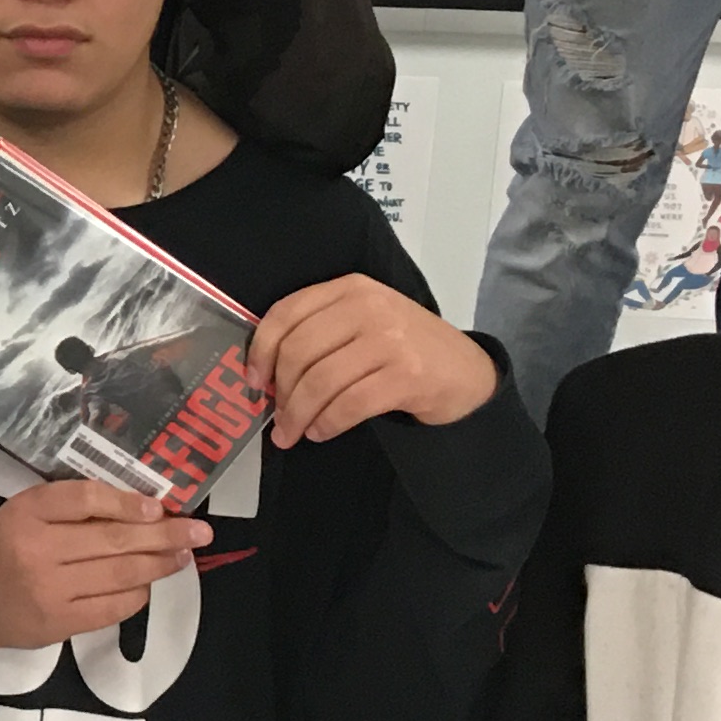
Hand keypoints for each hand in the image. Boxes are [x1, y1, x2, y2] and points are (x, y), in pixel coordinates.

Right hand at [0, 479, 208, 656]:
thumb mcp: (23, 513)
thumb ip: (70, 509)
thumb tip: (138, 508)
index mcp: (26, 513)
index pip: (84, 500)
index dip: (126, 501)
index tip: (159, 504)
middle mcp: (37, 549)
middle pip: (113, 540)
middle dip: (164, 535)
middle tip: (198, 532)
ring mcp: (50, 591)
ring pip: (119, 575)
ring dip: (159, 565)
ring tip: (184, 556)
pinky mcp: (59, 624)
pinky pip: (112, 608)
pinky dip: (137, 595)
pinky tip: (148, 584)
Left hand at [253, 277, 497, 447]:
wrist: (467, 372)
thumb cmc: (405, 349)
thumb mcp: (363, 323)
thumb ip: (320, 332)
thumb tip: (263, 372)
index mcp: (350, 288)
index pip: (286, 313)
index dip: (261, 351)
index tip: (253, 380)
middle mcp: (368, 306)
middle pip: (299, 351)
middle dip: (280, 392)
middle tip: (278, 419)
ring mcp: (390, 339)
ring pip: (321, 381)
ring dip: (299, 414)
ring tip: (294, 433)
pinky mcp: (407, 375)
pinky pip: (349, 404)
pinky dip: (328, 423)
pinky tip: (322, 432)